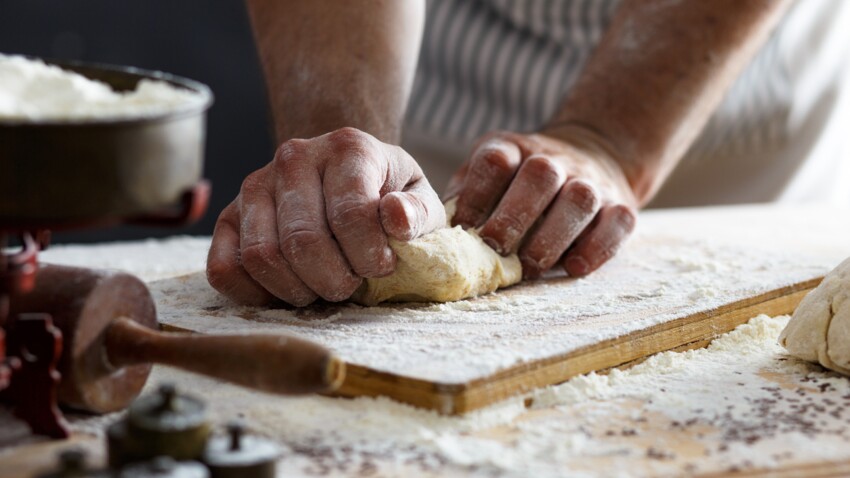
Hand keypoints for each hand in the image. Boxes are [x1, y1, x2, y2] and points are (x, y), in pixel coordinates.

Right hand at [207, 127, 444, 305]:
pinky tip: (288, 290)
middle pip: (303, 242)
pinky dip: (255, 294)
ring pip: (262, 257)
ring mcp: (255, 185)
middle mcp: (294, 158)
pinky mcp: (228, 216)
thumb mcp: (420, 200)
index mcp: (347, 148)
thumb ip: (418, 212)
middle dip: (334, 281)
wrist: (343, 175)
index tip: (382, 266)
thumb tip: (396, 218)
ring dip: (298, 290)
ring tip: (323, 285)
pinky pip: (224, 268)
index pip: (350, 215)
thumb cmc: (387, 195)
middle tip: (351, 284)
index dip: (369, 257)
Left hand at [446, 130, 636, 278]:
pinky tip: (573, 267)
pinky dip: (597, 248)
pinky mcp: (621, 206)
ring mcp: (591, 182)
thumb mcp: (490, 173)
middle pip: (540, 176)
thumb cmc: (522, 180)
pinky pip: (617, 224)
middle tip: (495, 248)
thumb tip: (433, 231)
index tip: (462, 226)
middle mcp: (555, 160)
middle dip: (515, 215)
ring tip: (530, 266)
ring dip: (553, 236)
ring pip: (579, 200)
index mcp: (515, 150)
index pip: (495, 161)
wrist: (596, 152)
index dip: (476, 193)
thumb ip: (465, 195)